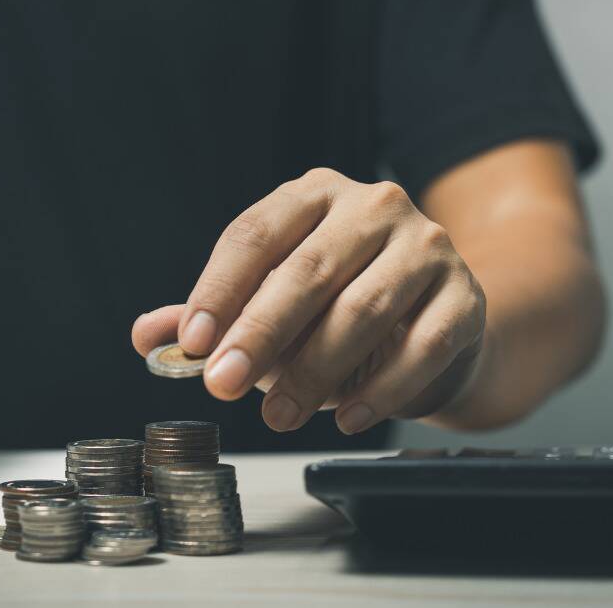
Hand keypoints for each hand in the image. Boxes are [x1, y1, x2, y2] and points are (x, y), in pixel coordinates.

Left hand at [133, 168, 485, 434]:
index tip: (193, 344)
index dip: (219, 289)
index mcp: (315, 195)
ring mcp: (428, 246)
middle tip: (223, 385)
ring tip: (279, 415)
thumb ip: (213, 317)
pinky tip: (346, 416)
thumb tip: (147, 337)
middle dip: (260, 334)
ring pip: (364, 308)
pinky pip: (422, 345)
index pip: (256, 233)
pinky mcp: (466, 295)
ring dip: (315, 370)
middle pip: (308, 269)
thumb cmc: (339, 308)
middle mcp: (374, 206)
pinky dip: (381, 388)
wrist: (437, 321)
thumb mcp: (272, 306)